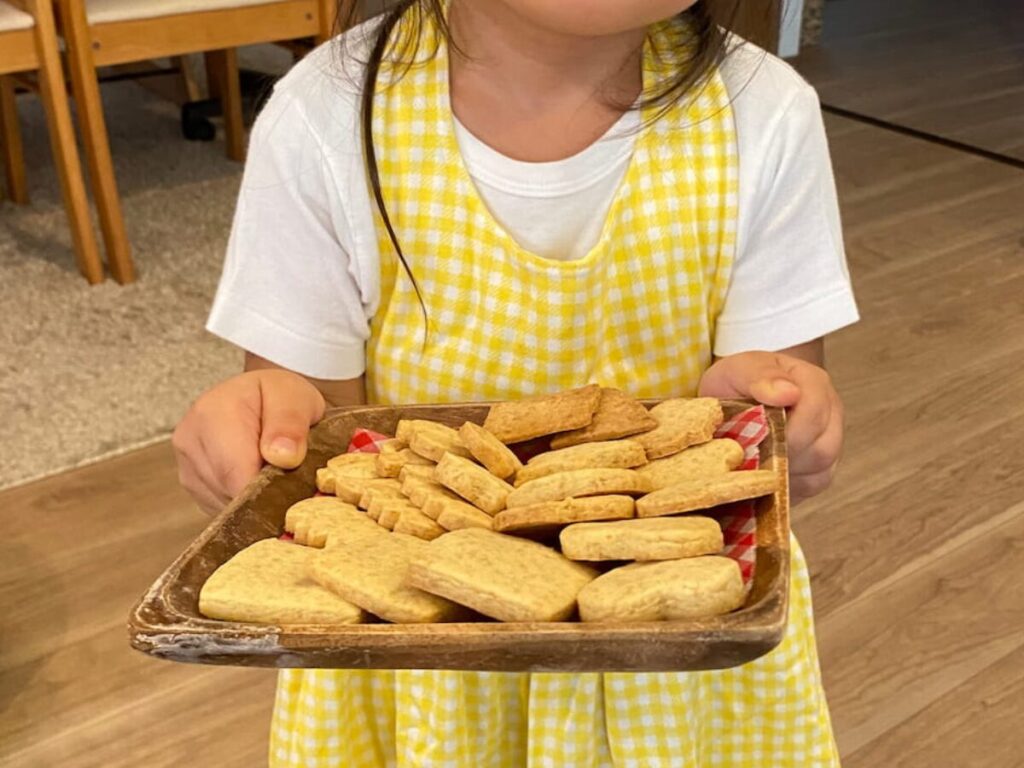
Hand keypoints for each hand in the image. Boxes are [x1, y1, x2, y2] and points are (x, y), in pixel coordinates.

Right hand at [172, 369, 325, 514]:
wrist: (261, 398)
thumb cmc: (279, 396)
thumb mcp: (295, 397)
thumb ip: (291, 423)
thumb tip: (283, 456)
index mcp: (212, 414)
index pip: (234, 472)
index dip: (266, 490)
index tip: (294, 490)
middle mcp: (190, 441)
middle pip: (229, 492)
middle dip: (263, 494)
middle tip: (291, 477)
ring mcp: (187, 465)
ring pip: (225, 504)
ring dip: (254, 498)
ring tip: (273, 472)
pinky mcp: (193, 485)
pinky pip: (222, 507)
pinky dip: (244, 501)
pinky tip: (257, 478)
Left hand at [698, 351, 843, 503]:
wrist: (735, 395)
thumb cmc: (738, 382)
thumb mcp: (738, 370)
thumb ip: (760, 376)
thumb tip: (788, 393)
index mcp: (813, 383)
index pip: (814, 414)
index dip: (786, 432)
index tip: (755, 438)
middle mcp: (831, 413)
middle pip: (822, 448)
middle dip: (783, 456)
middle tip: (750, 455)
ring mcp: (830, 441)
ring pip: (820, 471)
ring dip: (784, 473)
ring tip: (754, 463)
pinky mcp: (820, 468)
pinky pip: (812, 485)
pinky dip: (786, 485)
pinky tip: (764, 475)